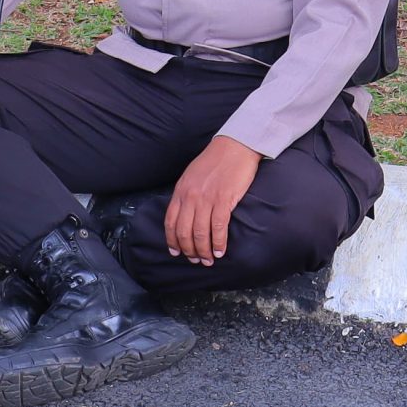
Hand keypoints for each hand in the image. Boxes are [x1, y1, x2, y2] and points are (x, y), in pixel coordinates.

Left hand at [164, 135, 260, 265]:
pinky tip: (220, 251)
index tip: (176, 252)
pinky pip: (218, 227)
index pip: (171, 221)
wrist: (235, 146)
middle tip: (196, 260)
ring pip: (200, 233)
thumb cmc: (215, 161)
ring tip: (209, 260)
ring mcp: (206, 198)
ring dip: (204, 251)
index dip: (172, 240)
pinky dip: (218, 243)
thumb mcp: (192, 176)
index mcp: (181, 190)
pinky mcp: (223, 199)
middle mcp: (190, 196)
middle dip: (189, 250)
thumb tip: (185, 214)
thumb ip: (186, 194)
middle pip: (184, 231)